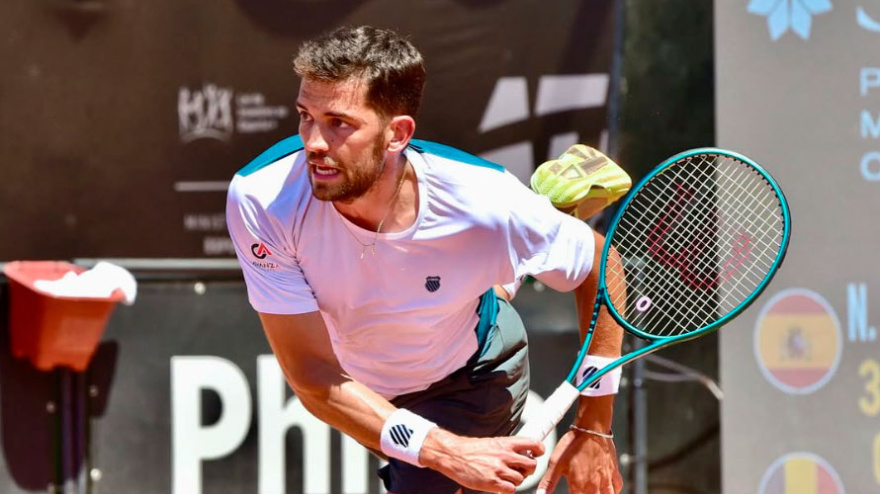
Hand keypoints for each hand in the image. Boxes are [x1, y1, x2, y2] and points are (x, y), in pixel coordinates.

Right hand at [420, 429, 544, 493]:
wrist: (453, 455)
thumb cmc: (471, 449)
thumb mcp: (492, 443)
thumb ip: (508, 448)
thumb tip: (523, 454)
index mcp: (506, 443)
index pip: (533, 444)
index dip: (539, 450)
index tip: (537, 454)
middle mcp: (505, 455)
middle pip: (532, 465)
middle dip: (528, 470)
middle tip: (520, 470)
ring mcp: (499, 469)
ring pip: (521, 479)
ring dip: (515, 480)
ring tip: (504, 477)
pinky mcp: (492, 483)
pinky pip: (511, 490)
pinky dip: (507, 489)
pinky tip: (500, 485)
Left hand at [536, 430, 622, 493]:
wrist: (590, 428)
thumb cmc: (572, 444)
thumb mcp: (555, 463)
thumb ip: (548, 481)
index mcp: (579, 486)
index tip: (572, 493)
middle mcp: (594, 485)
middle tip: (582, 491)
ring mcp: (606, 479)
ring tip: (594, 492)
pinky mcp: (613, 471)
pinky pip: (617, 487)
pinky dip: (613, 491)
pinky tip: (607, 490)